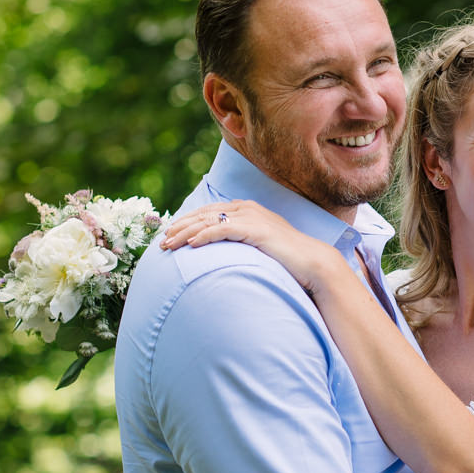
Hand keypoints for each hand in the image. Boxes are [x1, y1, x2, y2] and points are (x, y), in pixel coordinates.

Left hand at [161, 200, 341, 293]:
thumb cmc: (286, 260)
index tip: (169, 234)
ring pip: (208, 221)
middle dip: (180, 226)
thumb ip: (241, 243)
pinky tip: (190, 245)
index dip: (187, 222)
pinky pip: (222, 229)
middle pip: (204, 214)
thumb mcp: (259, 247)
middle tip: (161, 240)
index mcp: (246, 210)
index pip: (209, 212)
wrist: (312, 263)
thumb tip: (222, 254)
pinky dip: (204, 235)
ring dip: (185, 233)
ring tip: (168, 244)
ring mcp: (251, 216)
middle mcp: (246, 208)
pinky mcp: (254, 228)